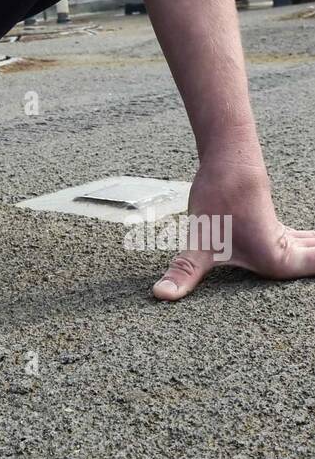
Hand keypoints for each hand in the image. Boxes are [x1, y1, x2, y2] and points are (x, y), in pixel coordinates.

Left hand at [152, 154, 314, 300]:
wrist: (230, 163)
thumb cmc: (217, 204)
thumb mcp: (198, 245)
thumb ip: (184, 272)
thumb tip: (159, 296)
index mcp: (277, 263)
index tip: (304, 255)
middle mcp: (287, 255)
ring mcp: (286, 241)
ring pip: (313, 252)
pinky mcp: (280, 230)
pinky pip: (308, 244)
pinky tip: (314, 247)